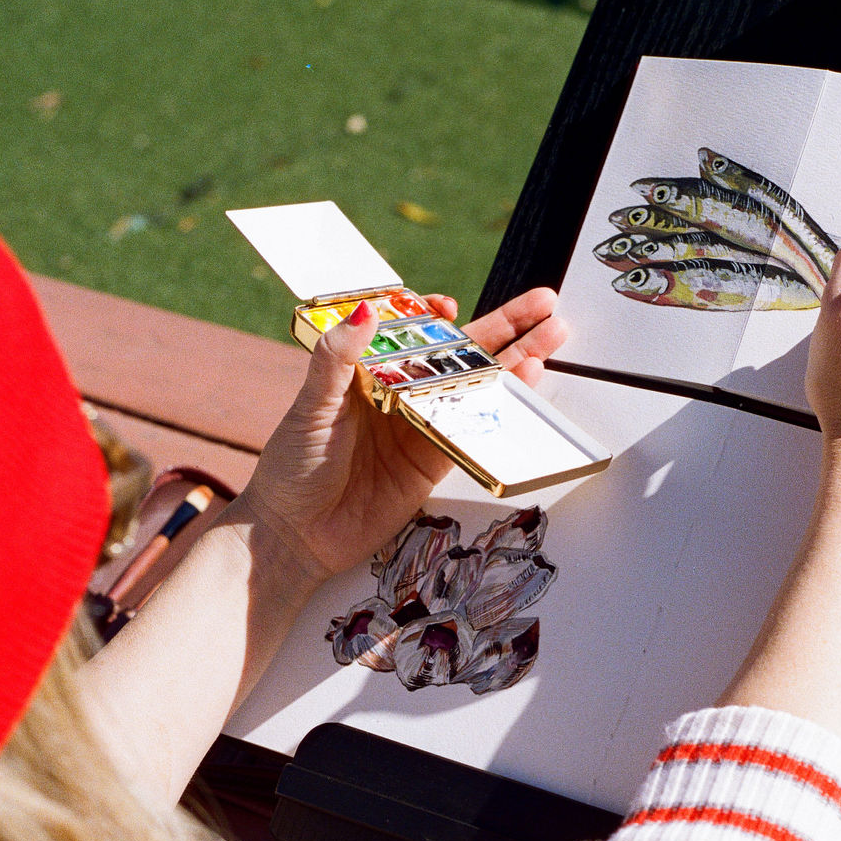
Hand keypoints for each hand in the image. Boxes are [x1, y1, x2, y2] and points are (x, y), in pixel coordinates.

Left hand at [239, 289, 566, 579]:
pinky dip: (501, 411)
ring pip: (476, 389)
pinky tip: (525, 389)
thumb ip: (337, 360)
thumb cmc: (290, 470)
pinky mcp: (433, 463)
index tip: (451, 307)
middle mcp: (399, 396)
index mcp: (368, 373)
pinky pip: (473, 432)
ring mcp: (419, 428)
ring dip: (514, 365)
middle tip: (542, 305)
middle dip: (503, 328)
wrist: (295, 535)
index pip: (413, 334)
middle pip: (459, 355)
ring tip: (549, 340)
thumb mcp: (312, 407)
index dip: (438, 317)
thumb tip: (364, 314)